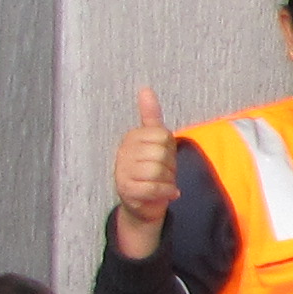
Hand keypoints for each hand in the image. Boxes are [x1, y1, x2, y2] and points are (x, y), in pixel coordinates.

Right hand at [110, 86, 178, 254]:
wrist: (144, 204)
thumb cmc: (152, 171)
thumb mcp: (155, 143)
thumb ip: (151, 116)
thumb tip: (145, 89)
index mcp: (131, 137)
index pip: (163, 135)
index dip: (170, 150)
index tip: (163, 158)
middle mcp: (123, 152)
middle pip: (161, 153)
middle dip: (169, 167)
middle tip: (163, 174)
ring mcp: (122, 171)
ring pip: (158, 171)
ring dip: (168, 180)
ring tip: (161, 183)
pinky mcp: (126, 189)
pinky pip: (155, 187)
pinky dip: (166, 192)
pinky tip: (166, 193)